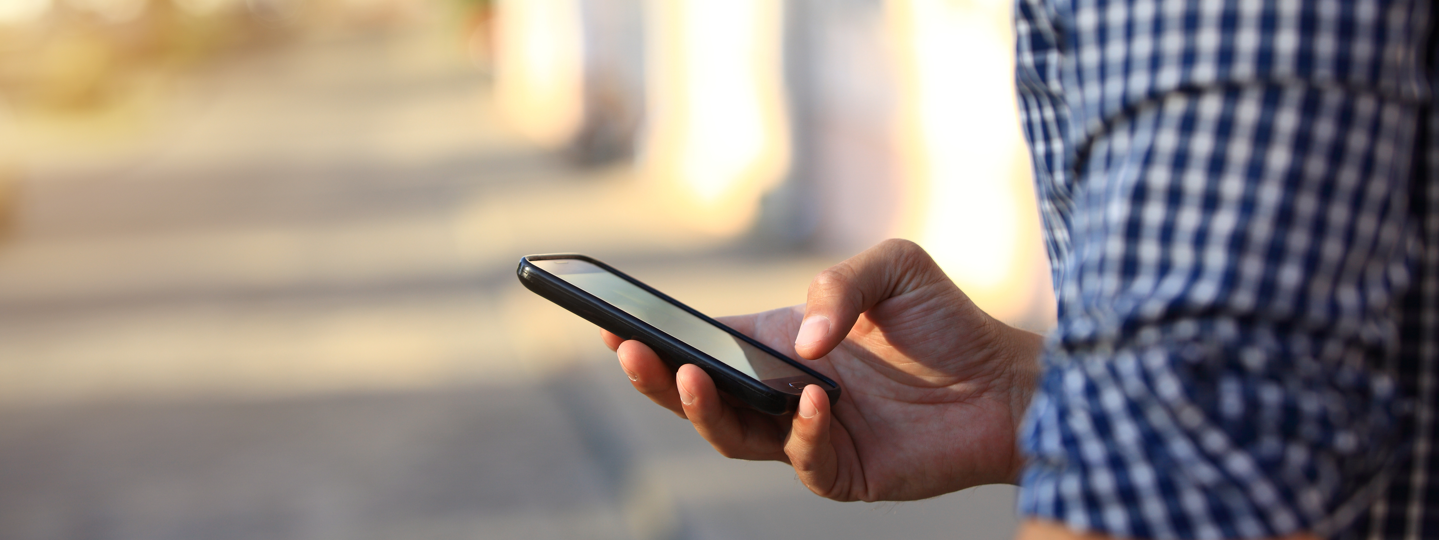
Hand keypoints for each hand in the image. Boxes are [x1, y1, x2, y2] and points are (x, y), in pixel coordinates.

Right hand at [602, 239, 1043, 500]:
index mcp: (779, 342)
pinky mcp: (845, 471)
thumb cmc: (944, 321)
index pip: (703, 343)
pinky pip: (805, 461)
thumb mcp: (893, 266)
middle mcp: (782, 392)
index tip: (610, 320)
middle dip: (654, 376)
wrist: (1007, 380)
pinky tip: (813, 403)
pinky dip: (801, 435)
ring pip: (732, 436)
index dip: (655, 334)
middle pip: (698, 396)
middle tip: (628, 349)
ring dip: (704, 410)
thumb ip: (839, 283)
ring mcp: (808, 435)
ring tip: (690, 377)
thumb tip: (802, 344)